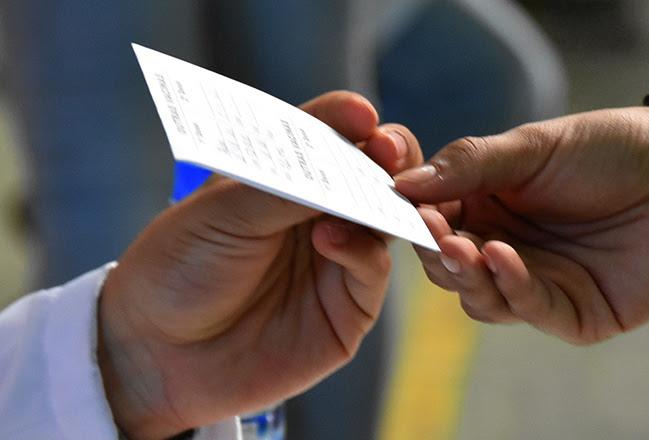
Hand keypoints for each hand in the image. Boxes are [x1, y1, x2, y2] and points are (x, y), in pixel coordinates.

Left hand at [97, 91, 423, 438]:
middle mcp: (318, 214)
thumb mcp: (224, 210)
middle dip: (389, 155)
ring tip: (367, 191)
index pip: (328, 137)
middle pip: (374, 173)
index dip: (349, 121)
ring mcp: (337, 259)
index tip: (361, 115)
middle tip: (386, 150)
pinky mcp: (348, 307)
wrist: (156, 354)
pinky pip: (374, 268)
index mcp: (284, 179)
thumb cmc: (178, 268)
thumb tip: (350, 161)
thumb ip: (288, 185)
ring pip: (387, 219)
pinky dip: (363, 250)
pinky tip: (329, 240)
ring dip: (384, 201)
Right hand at [395, 106, 648, 344]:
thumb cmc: (612, 149)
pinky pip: (528, 309)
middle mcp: (506, 247)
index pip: (434, 220)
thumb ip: (470, 165)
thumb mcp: (533, 147)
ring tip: (463, 247)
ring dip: (466, 274)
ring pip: (479, 297)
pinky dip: (510, 286)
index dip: (415, 217)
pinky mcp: (573, 313)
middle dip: (436, 251)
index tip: (398, 205)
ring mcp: (538, 283)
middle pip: (449, 266)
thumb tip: (403, 184)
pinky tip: (502, 256)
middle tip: (433, 232)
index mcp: (489, 206)